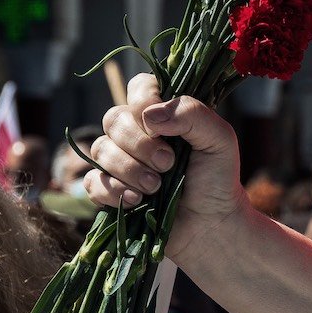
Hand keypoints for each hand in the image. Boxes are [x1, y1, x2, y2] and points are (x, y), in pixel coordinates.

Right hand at [86, 74, 247, 263]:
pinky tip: (137, 201)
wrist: (212, 225)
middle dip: (139, 144)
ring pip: (100, 149)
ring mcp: (120, 161)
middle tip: (168, 164)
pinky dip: (112, 190)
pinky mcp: (110, 190)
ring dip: (129, 169)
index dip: (143, 100)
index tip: (160, 125)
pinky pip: (92, 182)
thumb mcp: (219, 140)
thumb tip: (150, 114)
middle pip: (114, 119)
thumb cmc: (218, 179)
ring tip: (156, 188)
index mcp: (163, 113)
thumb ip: (193, 115)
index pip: (139, 87)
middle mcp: (137, 132)